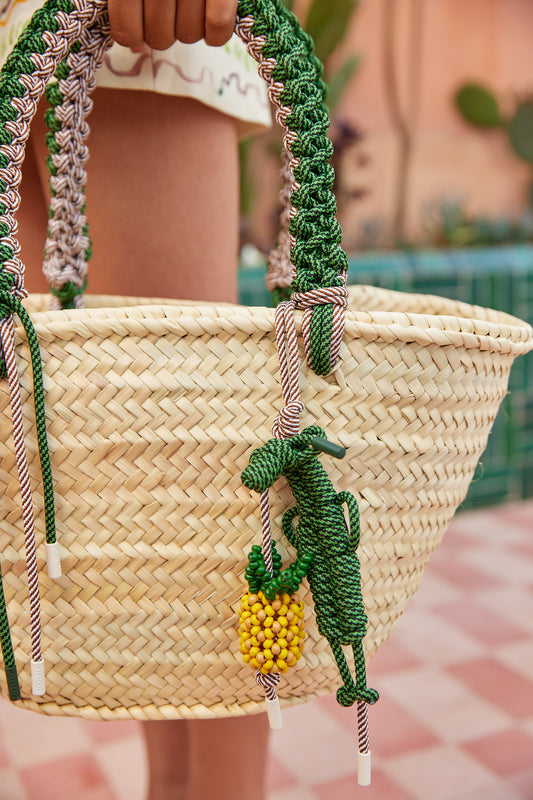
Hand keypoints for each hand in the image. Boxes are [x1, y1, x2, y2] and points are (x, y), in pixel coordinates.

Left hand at [108, 0, 238, 49]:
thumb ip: (125, 3)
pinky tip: (211, 16)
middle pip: (159, 38)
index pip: (127, 32)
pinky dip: (216, 31)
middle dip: (163, 29)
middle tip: (167, 6)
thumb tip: (134, 45)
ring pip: (188, 35)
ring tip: (189, 0)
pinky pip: (217, 27)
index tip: (137, 21)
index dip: (132, 33)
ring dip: (190, 25)